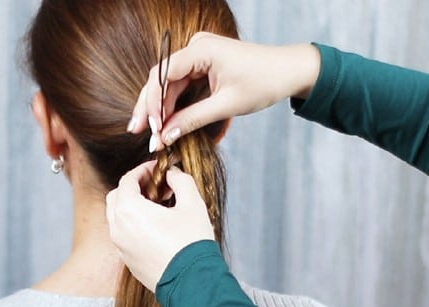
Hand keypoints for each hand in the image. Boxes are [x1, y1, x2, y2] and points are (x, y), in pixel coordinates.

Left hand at [106, 161, 214, 291]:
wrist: (192, 282)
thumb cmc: (191, 243)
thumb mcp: (192, 204)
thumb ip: (181, 181)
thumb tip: (173, 174)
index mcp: (129, 210)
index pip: (127, 180)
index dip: (142, 170)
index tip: (158, 168)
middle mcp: (118, 228)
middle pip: (116, 197)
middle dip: (134, 187)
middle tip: (156, 185)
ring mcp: (120, 246)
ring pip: (117, 217)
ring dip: (132, 206)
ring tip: (158, 205)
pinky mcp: (127, 261)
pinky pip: (123, 235)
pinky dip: (133, 224)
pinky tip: (156, 226)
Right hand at [128, 32, 319, 147]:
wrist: (290, 71)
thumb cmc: (264, 82)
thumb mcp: (226, 105)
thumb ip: (192, 119)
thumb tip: (165, 137)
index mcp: (201, 50)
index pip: (163, 75)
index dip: (152, 103)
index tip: (151, 128)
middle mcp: (196, 47)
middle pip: (161, 79)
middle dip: (150, 107)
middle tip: (138, 131)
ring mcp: (199, 55)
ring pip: (170, 84)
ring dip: (162, 108)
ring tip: (153, 133)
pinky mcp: (203, 64)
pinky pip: (183, 84)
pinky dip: (176, 103)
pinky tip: (167, 123)